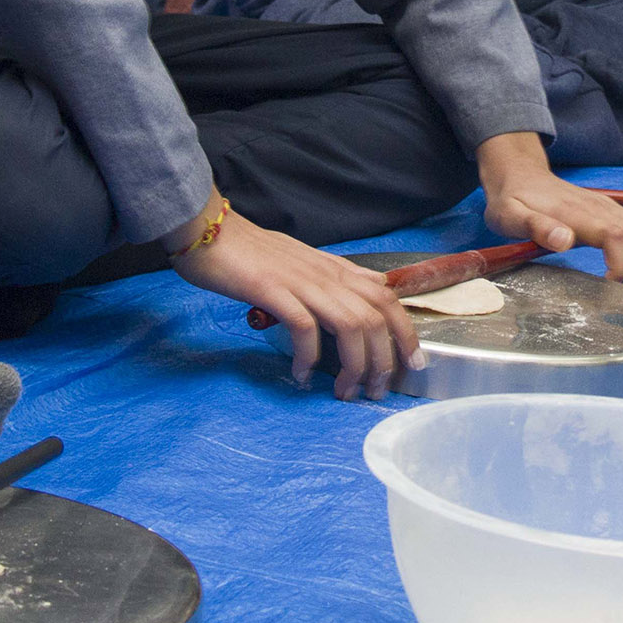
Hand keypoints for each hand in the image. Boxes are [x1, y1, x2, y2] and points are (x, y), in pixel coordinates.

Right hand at [173, 206, 418, 399]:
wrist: (209, 231)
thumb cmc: (250, 252)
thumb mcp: (302, 263)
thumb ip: (330, 281)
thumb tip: (358, 296)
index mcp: (334, 269)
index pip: (386, 297)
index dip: (406, 331)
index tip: (413, 362)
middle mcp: (325, 274)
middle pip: (375, 317)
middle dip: (382, 359)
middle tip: (376, 390)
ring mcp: (301, 282)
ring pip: (350, 324)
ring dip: (353, 365)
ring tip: (343, 391)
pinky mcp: (273, 291)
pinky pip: (304, 328)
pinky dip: (308, 356)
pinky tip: (301, 375)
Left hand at [476, 132, 622, 292]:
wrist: (519, 174)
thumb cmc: (512, 199)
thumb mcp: (510, 215)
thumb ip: (537, 226)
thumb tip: (565, 240)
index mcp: (577, 213)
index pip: (615, 236)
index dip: (620, 266)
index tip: (610, 290)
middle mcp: (600, 208)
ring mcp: (609, 208)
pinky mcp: (611, 211)